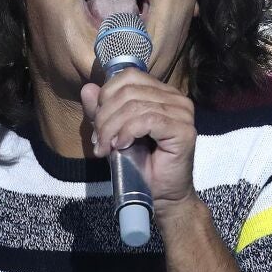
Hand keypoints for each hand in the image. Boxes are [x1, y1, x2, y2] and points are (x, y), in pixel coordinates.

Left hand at [77, 73, 197, 208]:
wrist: (160, 195)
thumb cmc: (139, 165)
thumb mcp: (113, 133)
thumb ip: (101, 110)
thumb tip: (87, 88)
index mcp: (161, 93)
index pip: (129, 76)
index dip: (107, 95)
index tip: (97, 123)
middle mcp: (175, 98)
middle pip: (128, 91)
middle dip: (105, 117)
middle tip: (99, 141)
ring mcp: (182, 113)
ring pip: (135, 106)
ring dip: (113, 128)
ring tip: (107, 148)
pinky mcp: (184, 130)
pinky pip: (148, 120)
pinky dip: (128, 133)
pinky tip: (122, 147)